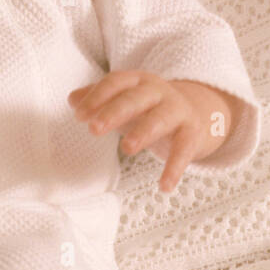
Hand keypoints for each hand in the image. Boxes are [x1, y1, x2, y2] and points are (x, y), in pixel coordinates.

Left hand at [68, 70, 222, 193]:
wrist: (197, 112)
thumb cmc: (148, 108)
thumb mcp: (123, 100)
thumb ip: (98, 99)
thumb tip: (72, 99)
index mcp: (137, 82)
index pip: (115, 83)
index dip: (97, 97)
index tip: (79, 115)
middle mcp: (158, 92)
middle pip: (135, 99)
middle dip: (115, 112)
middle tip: (94, 129)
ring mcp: (177, 111)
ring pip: (160, 119)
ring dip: (144, 132)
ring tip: (126, 148)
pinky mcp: (192, 134)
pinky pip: (184, 150)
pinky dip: (174, 168)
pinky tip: (164, 187)